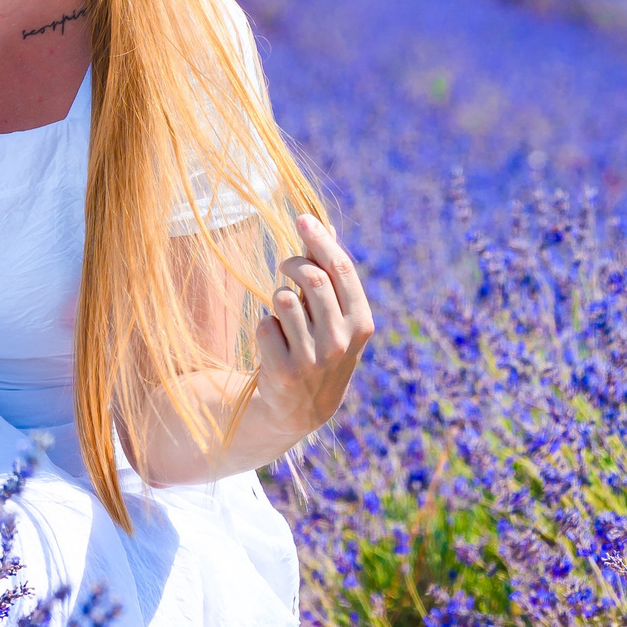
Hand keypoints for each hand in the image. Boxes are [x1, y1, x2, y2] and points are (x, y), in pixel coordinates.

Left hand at [254, 214, 372, 435]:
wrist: (301, 408)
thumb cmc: (320, 349)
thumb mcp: (335, 317)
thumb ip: (330, 275)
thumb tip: (323, 226)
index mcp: (362, 323)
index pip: (341, 269)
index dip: (319, 240)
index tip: (301, 218)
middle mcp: (341, 341)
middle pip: (312, 278)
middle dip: (291, 263)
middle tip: (283, 265)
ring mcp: (313, 358)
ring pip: (284, 299)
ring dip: (278, 296)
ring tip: (284, 312)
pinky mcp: (284, 370)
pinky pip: (265, 324)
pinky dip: (266, 325)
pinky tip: (275, 341)